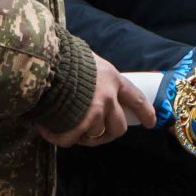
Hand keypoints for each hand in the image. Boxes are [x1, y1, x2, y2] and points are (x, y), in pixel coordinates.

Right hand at [39, 67, 156, 147]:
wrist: (45, 62)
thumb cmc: (63, 56)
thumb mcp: (86, 59)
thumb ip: (93, 75)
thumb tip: (87, 82)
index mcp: (112, 79)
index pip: (136, 98)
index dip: (145, 113)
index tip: (150, 123)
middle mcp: (108, 97)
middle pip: (118, 127)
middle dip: (108, 134)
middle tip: (94, 134)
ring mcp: (94, 113)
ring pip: (94, 135)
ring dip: (81, 135)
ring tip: (65, 126)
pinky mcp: (78, 125)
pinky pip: (70, 140)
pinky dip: (59, 137)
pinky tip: (48, 130)